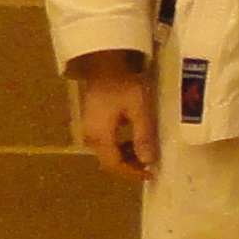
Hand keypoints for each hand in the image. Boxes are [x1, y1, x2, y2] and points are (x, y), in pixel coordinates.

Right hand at [69, 54, 157, 182]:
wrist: (104, 64)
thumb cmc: (123, 85)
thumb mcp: (139, 111)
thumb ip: (143, 137)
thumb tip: (149, 161)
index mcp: (100, 136)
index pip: (114, 165)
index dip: (132, 173)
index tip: (150, 174)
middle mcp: (90, 136)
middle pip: (108, 161)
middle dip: (130, 167)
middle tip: (150, 165)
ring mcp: (88, 128)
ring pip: (107, 153)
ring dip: (125, 156)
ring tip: (145, 152)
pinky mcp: (91, 122)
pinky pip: (104, 142)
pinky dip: (120, 146)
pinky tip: (133, 140)